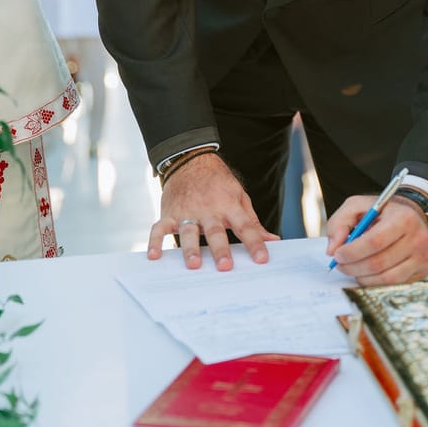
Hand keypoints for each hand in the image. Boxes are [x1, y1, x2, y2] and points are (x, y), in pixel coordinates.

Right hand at [147, 153, 279, 270]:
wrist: (191, 160)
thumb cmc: (219, 184)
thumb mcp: (239, 197)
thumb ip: (253, 222)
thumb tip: (274, 240)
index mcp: (229, 205)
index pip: (245, 226)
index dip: (255, 242)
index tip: (262, 259)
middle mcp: (208, 209)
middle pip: (215, 231)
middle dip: (220, 249)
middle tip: (225, 266)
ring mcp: (187, 212)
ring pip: (188, 232)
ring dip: (190, 248)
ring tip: (194, 264)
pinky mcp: (170, 213)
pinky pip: (160, 228)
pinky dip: (155, 241)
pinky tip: (154, 256)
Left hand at [326, 193, 427, 284]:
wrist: (413, 217)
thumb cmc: (384, 212)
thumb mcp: (359, 205)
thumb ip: (340, 221)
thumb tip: (333, 248)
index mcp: (403, 218)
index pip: (374, 242)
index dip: (352, 252)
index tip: (337, 254)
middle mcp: (417, 239)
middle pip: (378, 263)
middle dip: (352, 267)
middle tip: (340, 264)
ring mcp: (421, 258)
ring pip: (385, 278)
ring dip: (361, 277)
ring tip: (352, 268)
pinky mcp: (421, 273)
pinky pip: (393, 285)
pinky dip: (374, 282)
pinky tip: (366, 273)